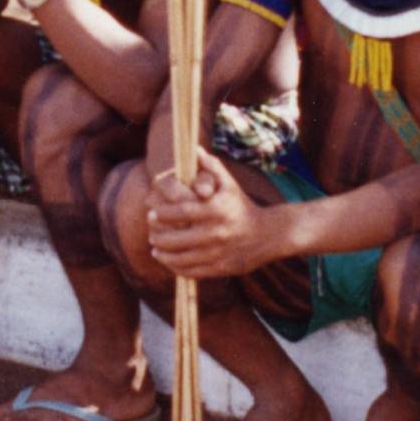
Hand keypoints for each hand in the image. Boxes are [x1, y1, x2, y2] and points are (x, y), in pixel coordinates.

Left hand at [146, 159, 264, 279]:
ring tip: (155, 248)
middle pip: (177, 238)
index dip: (163, 213)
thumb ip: (211, 167)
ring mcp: (218, 253)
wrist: (269, 235)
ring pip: (182, 258)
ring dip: (163, 255)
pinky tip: (168, 261)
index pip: (181, 212)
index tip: (151, 213)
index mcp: (216, 210)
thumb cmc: (242, 206)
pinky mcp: (220, 268)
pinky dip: (176, 268)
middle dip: (159, 236)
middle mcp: (216, 232)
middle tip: (150, 232)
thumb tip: (194, 149)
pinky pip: (192, 271)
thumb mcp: (229, 184)